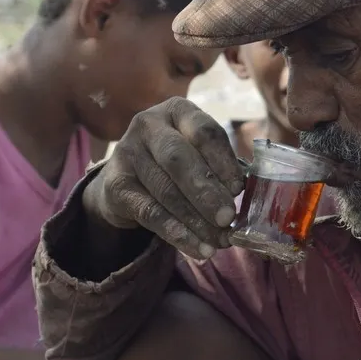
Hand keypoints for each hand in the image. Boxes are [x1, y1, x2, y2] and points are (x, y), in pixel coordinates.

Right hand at [83, 97, 243, 259]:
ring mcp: (126, 153)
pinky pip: (151, 213)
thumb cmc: (176, 165)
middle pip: (179, 159)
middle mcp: (148, 125)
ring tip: (219, 241)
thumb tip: (245, 198)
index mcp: (178, 111)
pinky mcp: (115, 184)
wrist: (127, 181)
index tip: (239, 189)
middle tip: (228, 218)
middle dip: (206, 191)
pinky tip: (199, 248)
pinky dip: (178, 234)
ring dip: (196, 220)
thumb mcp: (198, 154)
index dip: (223, 161)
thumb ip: (219, 168)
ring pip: (166, 190)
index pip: (204, 131)